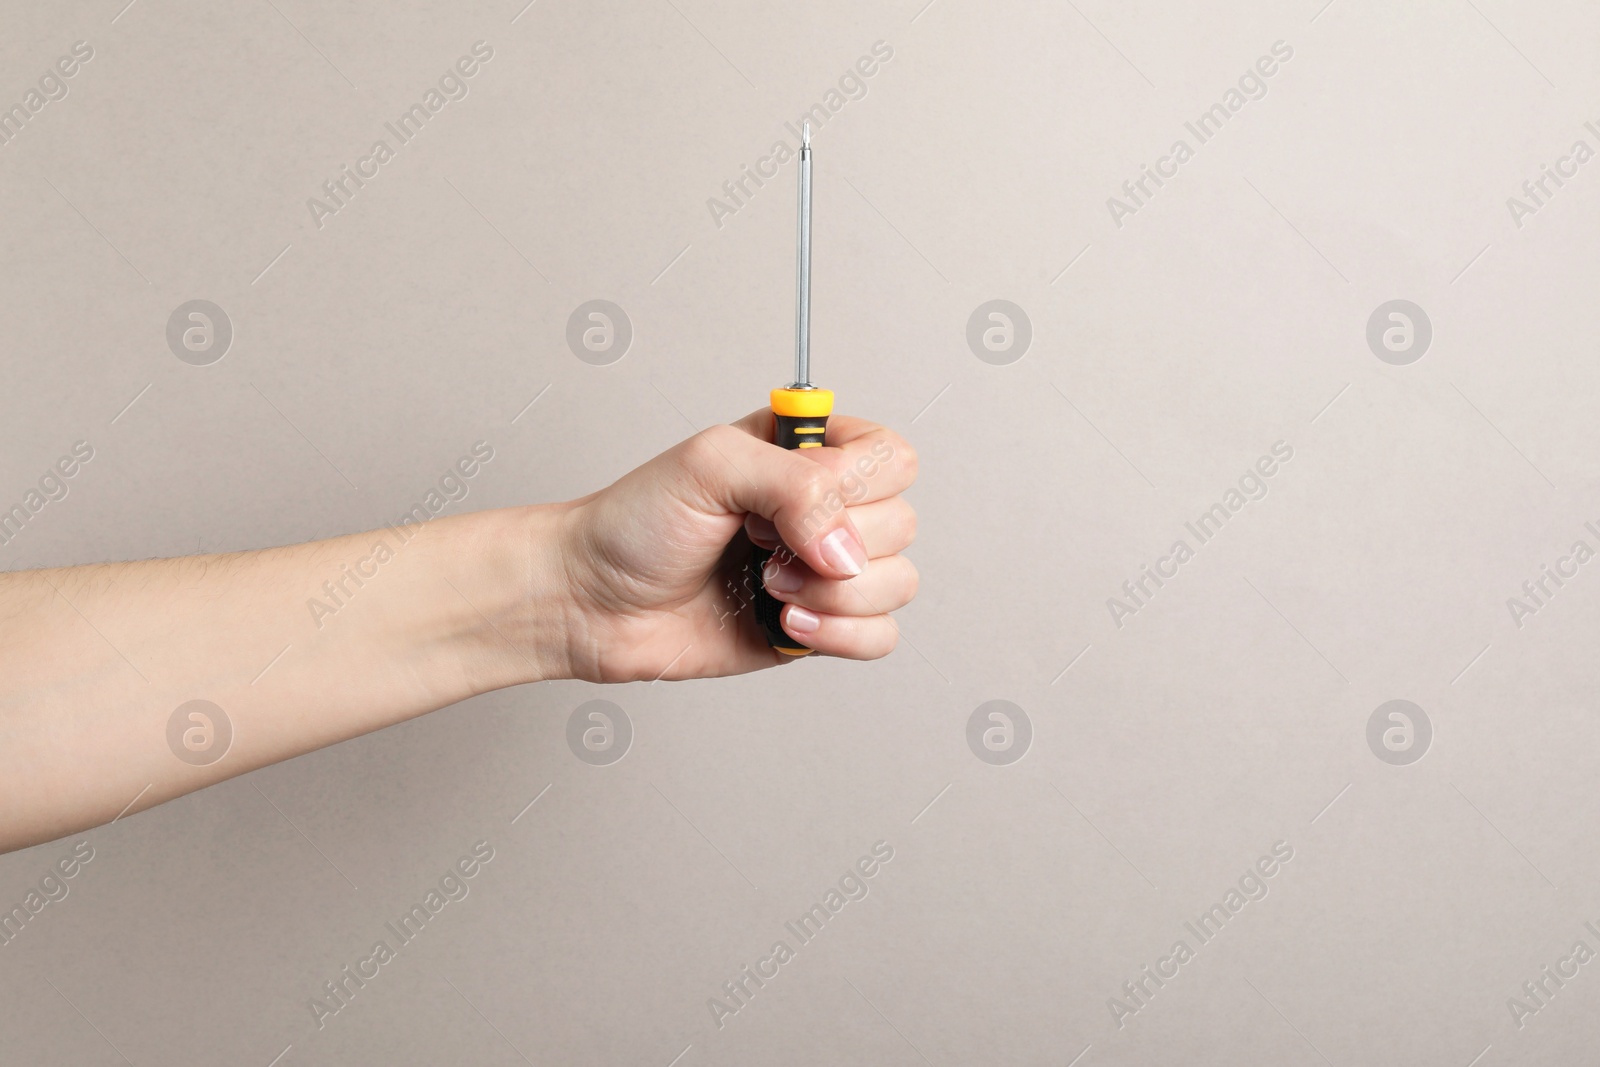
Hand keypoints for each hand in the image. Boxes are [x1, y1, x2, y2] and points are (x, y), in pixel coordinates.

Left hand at [550, 409, 917, 681]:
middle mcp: (823, 510)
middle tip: (760, 547)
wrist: (591, 602)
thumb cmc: (633, 524)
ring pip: (897, 584)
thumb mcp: (710, 465)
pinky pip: (880, 637)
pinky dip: (841, 636)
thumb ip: (796, 484)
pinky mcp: (819, 627)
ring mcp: (823, 571)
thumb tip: (847, 546)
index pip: (891, 457)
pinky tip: (786, 625)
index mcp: (807, 454)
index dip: (858, 485)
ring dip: (835, 596)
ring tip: (769, 590)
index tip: (791, 502)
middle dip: (834, 547)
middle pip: (901, 524)